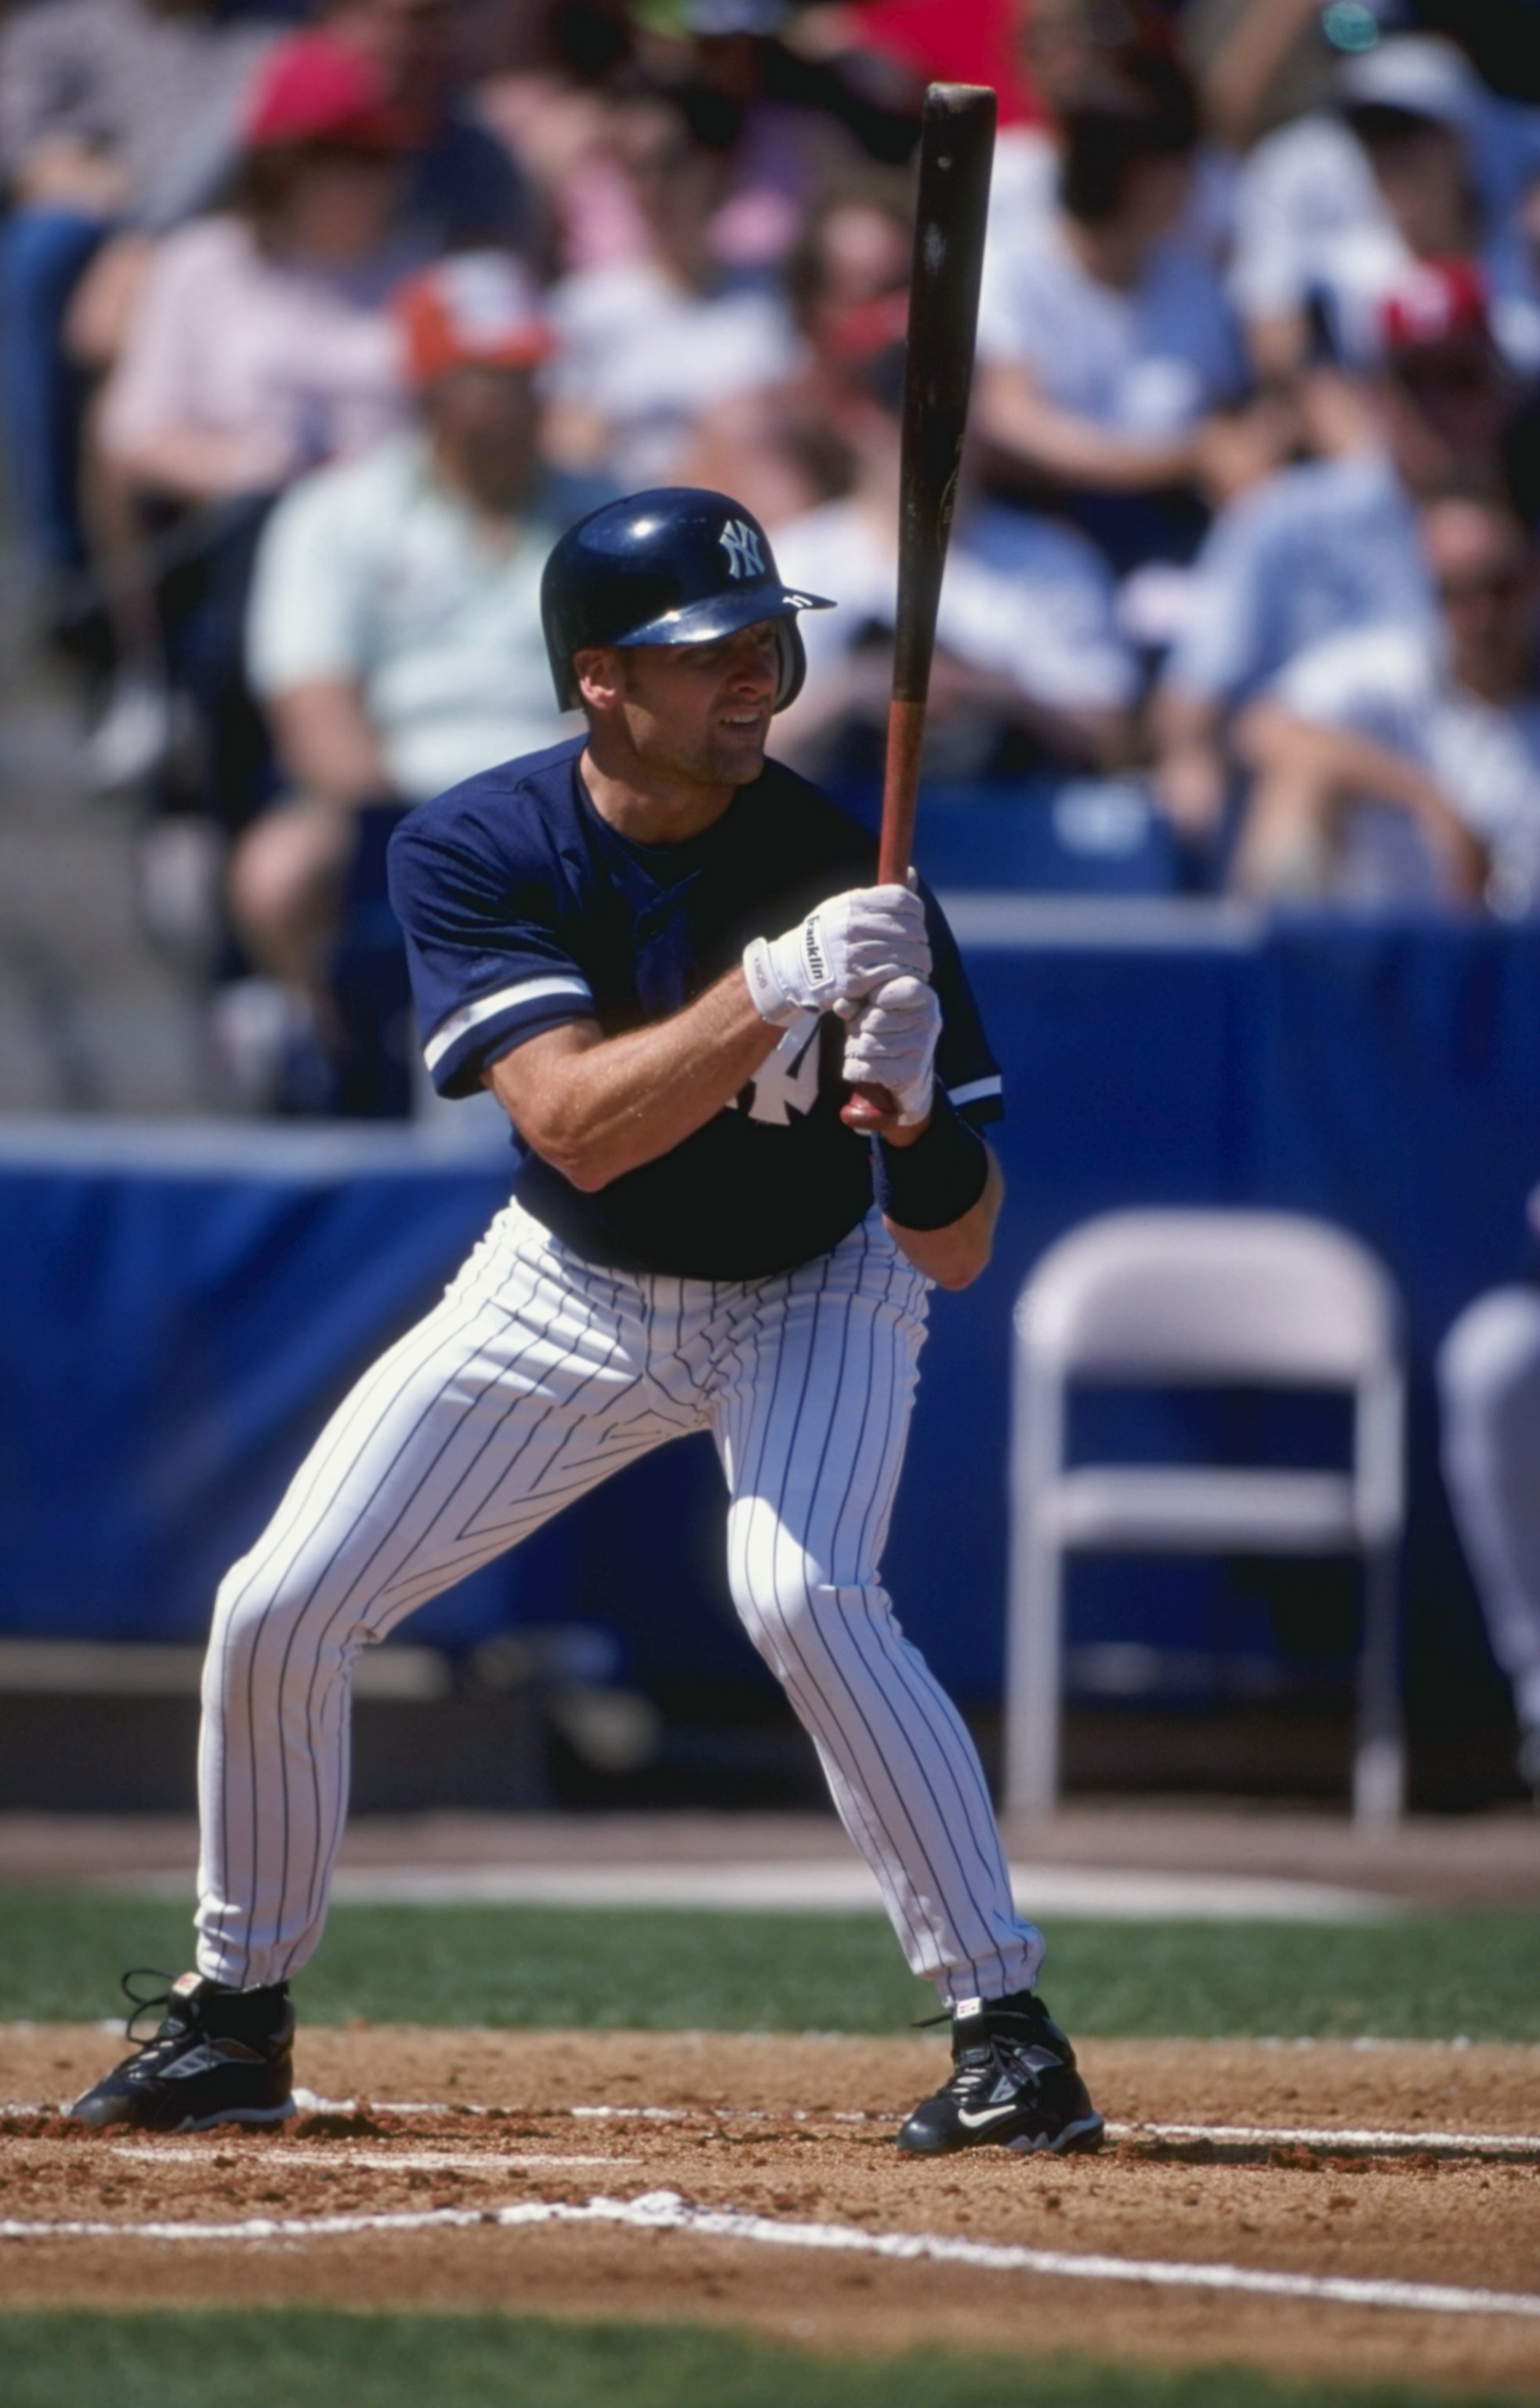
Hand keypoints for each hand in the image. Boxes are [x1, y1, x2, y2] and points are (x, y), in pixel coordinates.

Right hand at [744, 883, 928, 1026]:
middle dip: (920, 939)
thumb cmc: (827, 935)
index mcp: (854, 903)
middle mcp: (855, 925)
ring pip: (909, 953)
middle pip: (910, 928)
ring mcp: (856, 952)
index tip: (917, 921)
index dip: (917, 910)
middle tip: (920, 948)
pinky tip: (909, 977)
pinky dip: (909, 976)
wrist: (794, 968)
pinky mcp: (858, 978)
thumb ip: (881, 896)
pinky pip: (897, 973)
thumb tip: (910, 872)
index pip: (902, 899)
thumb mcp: (846, 907)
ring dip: (920, 961)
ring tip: (920, 964)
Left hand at [841, 974, 940, 1126]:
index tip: (872, 1004)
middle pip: (872, 1020)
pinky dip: (854, 1069)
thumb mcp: (871, 1009)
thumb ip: (856, 1002)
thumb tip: (840, 1005)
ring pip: (865, 1045)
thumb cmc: (887, 1030)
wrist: (910, 1073)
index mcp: (924, 996)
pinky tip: (865, 1068)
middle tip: (864, 1033)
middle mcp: (929, 1020)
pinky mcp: (911, 1073)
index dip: (871, 999)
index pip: (885, 993)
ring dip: (853, 1049)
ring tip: (864, 1050)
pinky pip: (864, 1068)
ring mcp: (922, 1048)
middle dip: (857, 1028)